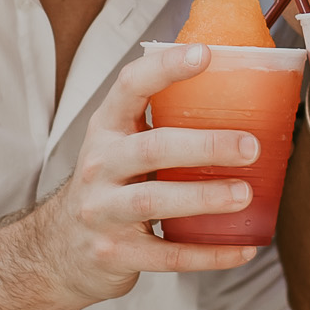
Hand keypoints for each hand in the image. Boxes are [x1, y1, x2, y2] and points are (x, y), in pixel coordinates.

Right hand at [37, 43, 261, 306]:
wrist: (58, 250)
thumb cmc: (109, 185)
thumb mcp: (120, 146)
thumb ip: (164, 123)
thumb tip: (241, 92)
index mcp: (107, 128)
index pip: (131, 86)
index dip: (166, 68)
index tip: (205, 54)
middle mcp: (100, 165)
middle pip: (151, 148)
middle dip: (204, 145)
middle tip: (251, 146)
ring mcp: (103, 212)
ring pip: (154, 202)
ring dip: (205, 198)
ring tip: (245, 194)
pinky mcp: (115, 254)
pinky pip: (167, 255)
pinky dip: (209, 254)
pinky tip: (244, 248)